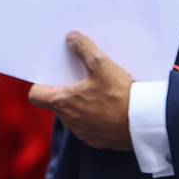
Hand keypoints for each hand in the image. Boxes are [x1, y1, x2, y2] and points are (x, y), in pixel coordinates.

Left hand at [28, 31, 134, 150]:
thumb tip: (71, 38)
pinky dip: (97, 118)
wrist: (143, 122)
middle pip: (58, 104)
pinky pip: (90, 127)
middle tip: (85, 79)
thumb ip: (84, 48)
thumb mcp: (102, 64)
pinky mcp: (98, 140)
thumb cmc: (119, 94)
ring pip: (75, 116)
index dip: (41, 84)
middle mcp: (68, 120)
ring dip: (83, 105)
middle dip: (68, 92)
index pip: (36, 95)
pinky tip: (113, 109)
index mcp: (62, 102)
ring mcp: (83, 132)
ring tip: (103, 94)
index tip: (54, 76)